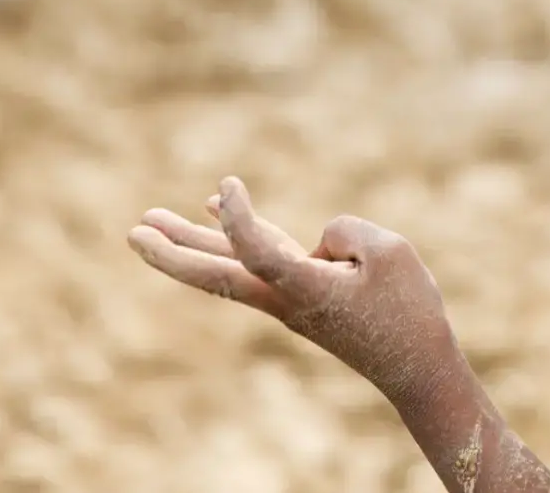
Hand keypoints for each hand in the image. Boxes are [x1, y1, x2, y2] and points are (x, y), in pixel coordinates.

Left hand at [129, 177, 461, 403]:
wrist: (417, 364)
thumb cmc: (407, 310)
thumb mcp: (389, 253)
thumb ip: (345, 231)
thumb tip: (316, 242)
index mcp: (303, 290)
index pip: (252, 251)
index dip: (234, 217)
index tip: (226, 185)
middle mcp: (284, 297)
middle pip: (214, 273)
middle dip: (172, 253)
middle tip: (132, 233)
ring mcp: (289, 295)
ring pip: (227, 262)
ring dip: (187, 241)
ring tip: (148, 221)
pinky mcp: (302, 289)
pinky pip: (258, 253)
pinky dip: (234, 230)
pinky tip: (210, 209)